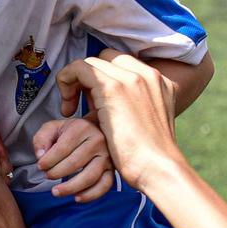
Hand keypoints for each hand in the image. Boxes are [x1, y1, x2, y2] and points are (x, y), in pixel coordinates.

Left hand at [32, 111, 111, 201]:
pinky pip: (104, 185)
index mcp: (81, 128)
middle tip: (47, 176)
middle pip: (75, 163)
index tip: (40, 166)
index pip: (63, 148)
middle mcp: (97, 141)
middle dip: (56, 173)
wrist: (93, 131)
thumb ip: (42, 139)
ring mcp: (107, 156)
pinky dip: (90, 195)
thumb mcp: (52, 128)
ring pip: (89, 177)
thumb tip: (41, 155)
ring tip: (56, 191)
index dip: (48, 160)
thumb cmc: (71, 132)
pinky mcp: (112, 169)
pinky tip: (77, 197)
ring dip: (70, 188)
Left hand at [55, 53, 181, 193]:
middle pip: (107, 59)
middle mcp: (148, 73)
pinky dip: (66, 82)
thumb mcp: (145, 122)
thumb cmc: (149, 156)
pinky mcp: (113, 88)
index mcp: (160, 81)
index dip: (103, 78)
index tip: (93, 102)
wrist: (159, 168)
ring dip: (75, 82)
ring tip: (70, 109)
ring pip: (91, 62)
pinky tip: (67, 110)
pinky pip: (79, 69)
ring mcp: (132, 78)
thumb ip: (131, 106)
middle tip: (79, 105)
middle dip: (88, 78)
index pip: (123, 64)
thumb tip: (105, 103)